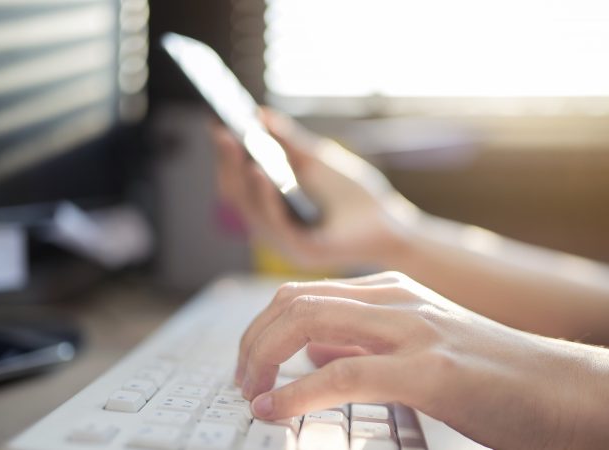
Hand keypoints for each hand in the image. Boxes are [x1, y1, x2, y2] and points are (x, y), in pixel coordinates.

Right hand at [212, 110, 417, 270]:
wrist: (390, 225)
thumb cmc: (354, 194)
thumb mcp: (316, 160)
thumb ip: (287, 141)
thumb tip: (259, 113)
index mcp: (271, 207)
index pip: (238, 183)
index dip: (226, 157)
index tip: (217, 125)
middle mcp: (271, 227)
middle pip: (238, 197)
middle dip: (227, 164)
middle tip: (221, 132)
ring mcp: (284, 243)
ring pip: (251, 211)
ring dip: (241, 178)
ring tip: (235, 145)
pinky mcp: (301, 252)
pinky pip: (276, 225)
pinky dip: (265, 198)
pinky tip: (261, 172)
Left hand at [235, 271, 608, 449]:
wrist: (563, 390)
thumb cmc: (491, 374)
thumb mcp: (416, 344)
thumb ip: (364, 340)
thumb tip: (313, 349)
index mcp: (391, 293)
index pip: (303, 293)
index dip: (262, 328)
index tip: (249, 365)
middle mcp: (396, 300)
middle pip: (294, 302)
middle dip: (252, 341)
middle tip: (240, 380)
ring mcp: (412, 329)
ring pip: (308, 323)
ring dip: (264, 359)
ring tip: (251, 392)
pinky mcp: (429, 369)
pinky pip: (342, 373)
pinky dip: (298, 394)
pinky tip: (277, 410)